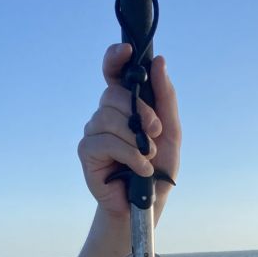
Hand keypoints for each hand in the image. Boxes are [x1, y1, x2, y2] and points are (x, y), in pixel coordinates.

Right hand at [78, 43, 181, 219]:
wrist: (147, 206)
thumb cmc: (158, 169)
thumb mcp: (171, 133)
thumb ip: (166, 98)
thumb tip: (158, 61)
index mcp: (125, 105)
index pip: (114, 72)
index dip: (116, 57)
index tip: (127, 50)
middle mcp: (106, 114)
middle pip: (113, 93)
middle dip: (139, 111)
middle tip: (155, 132)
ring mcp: (94, 132)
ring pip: (108, 117)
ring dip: (136, 139)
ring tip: (148, 158)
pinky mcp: (87, 151)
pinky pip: (105, 141)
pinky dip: (129, 155)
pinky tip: (140, 169)